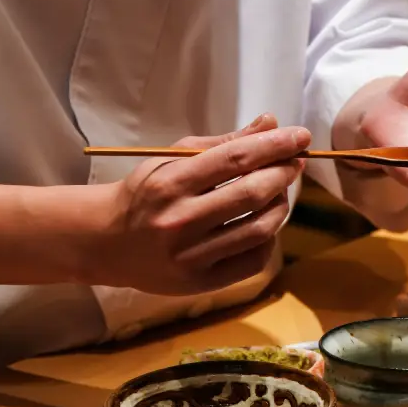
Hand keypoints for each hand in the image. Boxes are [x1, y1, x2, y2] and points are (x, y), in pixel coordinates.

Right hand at [100, 114, 307, 295]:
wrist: (107, 242)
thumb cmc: (145, 194)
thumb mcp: (172, 159)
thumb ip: (223, 143)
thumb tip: (270, 123)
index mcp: (170, 183)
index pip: (235, 159)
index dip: (274, 145)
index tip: (300, 136)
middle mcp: (180, 220)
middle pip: (251, 194)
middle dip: (283, 173)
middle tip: (295, 162)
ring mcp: (190, 256)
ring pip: (258, 229)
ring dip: (280, 205)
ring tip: (280, 192)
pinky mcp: (200, 283)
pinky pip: (252, 260)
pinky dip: (268, 238)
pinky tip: (265, 223)